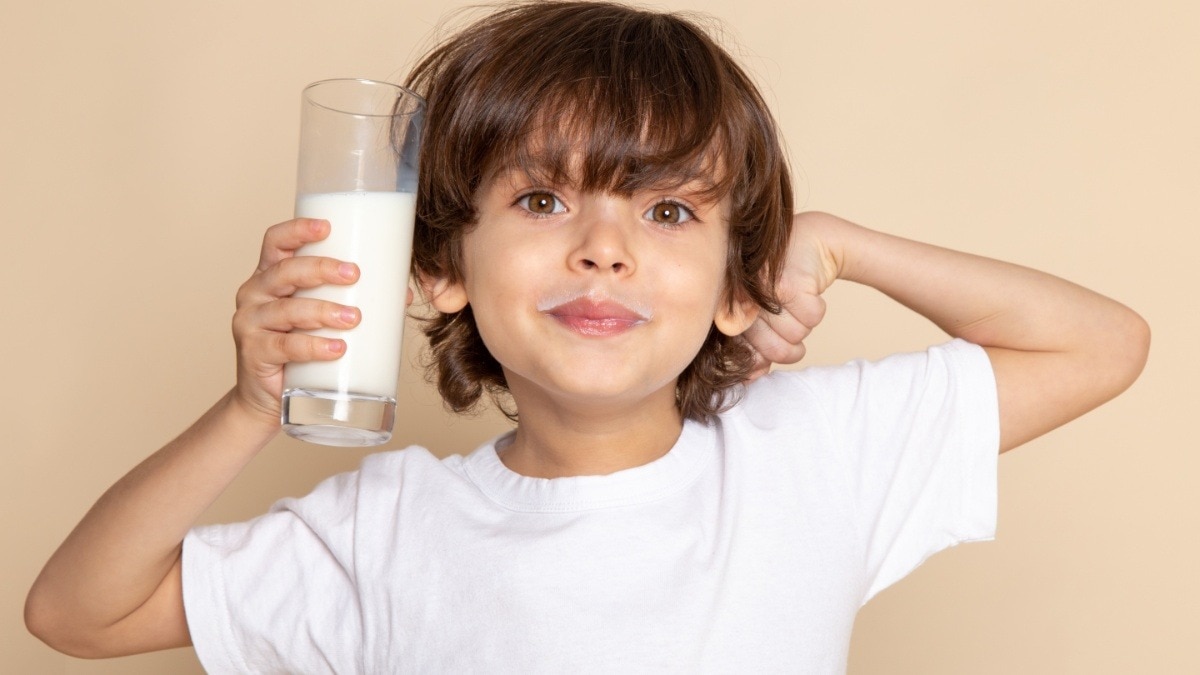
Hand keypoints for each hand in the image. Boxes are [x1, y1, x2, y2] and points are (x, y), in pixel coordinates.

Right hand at [229, 218, 361, 422]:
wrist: (271, 398)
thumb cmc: (300, 349)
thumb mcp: (322, 318)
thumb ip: (354, 300)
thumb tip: (403, 294)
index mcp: (270, 275)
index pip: (276, 242)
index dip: (297, 230)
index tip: (327, 227)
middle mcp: (255, 293)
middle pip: (284, 270)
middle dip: (320, 269)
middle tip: (353, 274)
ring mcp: (250, 323)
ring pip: (286, 310)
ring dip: (323, 311)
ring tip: (354, 318)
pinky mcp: (253, 353)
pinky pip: (284, 347)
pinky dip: (313, 346)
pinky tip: (336, 348)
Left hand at [741, 212, 842, 380]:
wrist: (808, 240)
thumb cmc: (780, 283)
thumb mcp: (760, 314)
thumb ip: (752, 347)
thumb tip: (749, 379)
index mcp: (726, 308)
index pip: (746, 356)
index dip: (762, 357)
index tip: (767, 341)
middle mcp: (739, 298)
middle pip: (776, 351)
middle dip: (790, 341)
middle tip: (786, 318)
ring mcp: (763, 290)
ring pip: (797, 335)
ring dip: (804, 322)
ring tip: (793, 300)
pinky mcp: (788, 283)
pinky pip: (812, 318)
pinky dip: (816, 307)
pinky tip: (806, 289)